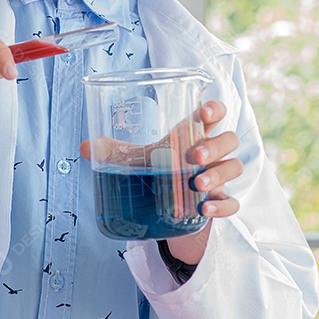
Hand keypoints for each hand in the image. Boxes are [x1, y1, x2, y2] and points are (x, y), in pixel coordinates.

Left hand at [80, 100, 242, 265]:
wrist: (167, 206)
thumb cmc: (158, 171)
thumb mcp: (138, 160)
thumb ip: (115, 152)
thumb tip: (84, 147)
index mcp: (194, 134)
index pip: (214, 113)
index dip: (214, 109)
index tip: (203, 112)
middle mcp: (212, 153)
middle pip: (229, 139)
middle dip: (215, 145)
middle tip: (194, 156)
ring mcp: (219, 178)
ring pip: (234, 167)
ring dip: (218, 174)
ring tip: (196, 184)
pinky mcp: (219, 202)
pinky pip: (232, 203)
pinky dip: (222, 205)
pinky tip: (205, 209)